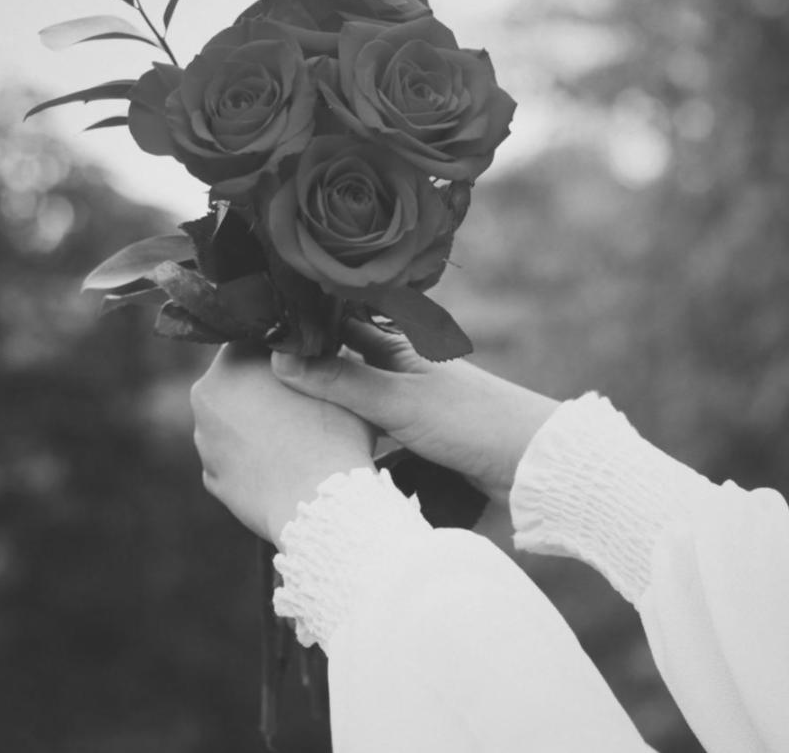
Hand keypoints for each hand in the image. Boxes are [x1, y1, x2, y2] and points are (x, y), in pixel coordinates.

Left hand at [191, 343, 375, 544]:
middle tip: (306, 402)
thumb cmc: (333, 437)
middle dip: (267, 388)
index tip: (307, 362)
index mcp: (233, 360)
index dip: (285, 350)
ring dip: (260, 425)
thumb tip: (325, 348)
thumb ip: (321, 360)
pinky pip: (236, 457)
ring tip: (299, 440)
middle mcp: (207, 394)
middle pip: (240, 380)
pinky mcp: (211, 477)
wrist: (318, 507)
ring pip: (236, 421)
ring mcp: (204, 439)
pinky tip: (284, 467)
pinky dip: (255, 460)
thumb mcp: (339, 380)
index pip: (256, 340)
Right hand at [272, 322, 558, 502]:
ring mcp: (412, 399)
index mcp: (400, 345)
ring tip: (279, 407)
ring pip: (357, 394)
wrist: (531, 464)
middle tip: (257, 371)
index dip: (304, 322)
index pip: (341, 322)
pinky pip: (373, 425)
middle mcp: (403, 366)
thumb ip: (342, 382)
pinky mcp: (420, 432)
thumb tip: (280, 359)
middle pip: (345, 358)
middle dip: (309, 364)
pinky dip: (350, 430)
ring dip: (329, 400)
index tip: (259, 327)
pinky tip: (326, 441)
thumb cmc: (472, 422)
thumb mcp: (399, 402)